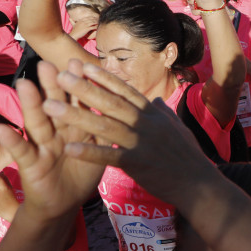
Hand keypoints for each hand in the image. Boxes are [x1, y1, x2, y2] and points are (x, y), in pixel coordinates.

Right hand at [0, 62, 104, 221]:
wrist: (64, 205)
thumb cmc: (81, 172)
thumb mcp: (97, 149)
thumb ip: (104, 128)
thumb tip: (122, 104)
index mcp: (75, 127)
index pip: (76, 102)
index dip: (77, 84)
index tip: (79, 61)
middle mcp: (57, 131)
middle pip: (55, 105)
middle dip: (52, 85)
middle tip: (48, 63)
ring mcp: (42, 146)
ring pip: (38, 123)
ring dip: (31, 104)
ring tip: (25, 84)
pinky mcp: (31, 164)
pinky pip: (22, 151)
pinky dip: (11, 140)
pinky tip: (0, 128)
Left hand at [38, 61, 216, 208]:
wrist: (199, 184)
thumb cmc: (188, 156)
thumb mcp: (177, 127)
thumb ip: (162, 112)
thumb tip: (155, 99)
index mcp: (154, 114)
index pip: (126, 91)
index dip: (104, 78)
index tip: (84, 66)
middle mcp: (147, 123)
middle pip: (111, 103)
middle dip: (84, 89)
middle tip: (60, 76)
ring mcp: (142, 142)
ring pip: (105, 125)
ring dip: (77, 116)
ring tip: (51, 107)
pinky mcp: (138, 163)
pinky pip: (110, 156)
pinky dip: (90, 152)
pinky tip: (69, 148)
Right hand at [69, 16, 98, 40]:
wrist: (74, 35)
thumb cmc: (74, 31)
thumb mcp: (73, 24)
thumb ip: (72, 21)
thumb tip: (69, 18)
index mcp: (81, 20)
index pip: (88, 18)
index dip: (92, 18)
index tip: (95, 18)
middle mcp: (83, 22)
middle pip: (91, 19)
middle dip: (95, 20)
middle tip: (98, 20)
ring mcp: (85, 25)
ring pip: (93, 22)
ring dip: (96, 23)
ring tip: (99, 23)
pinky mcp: (87, 28)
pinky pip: (93, 27)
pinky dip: (96, 27)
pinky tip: (98, 27)